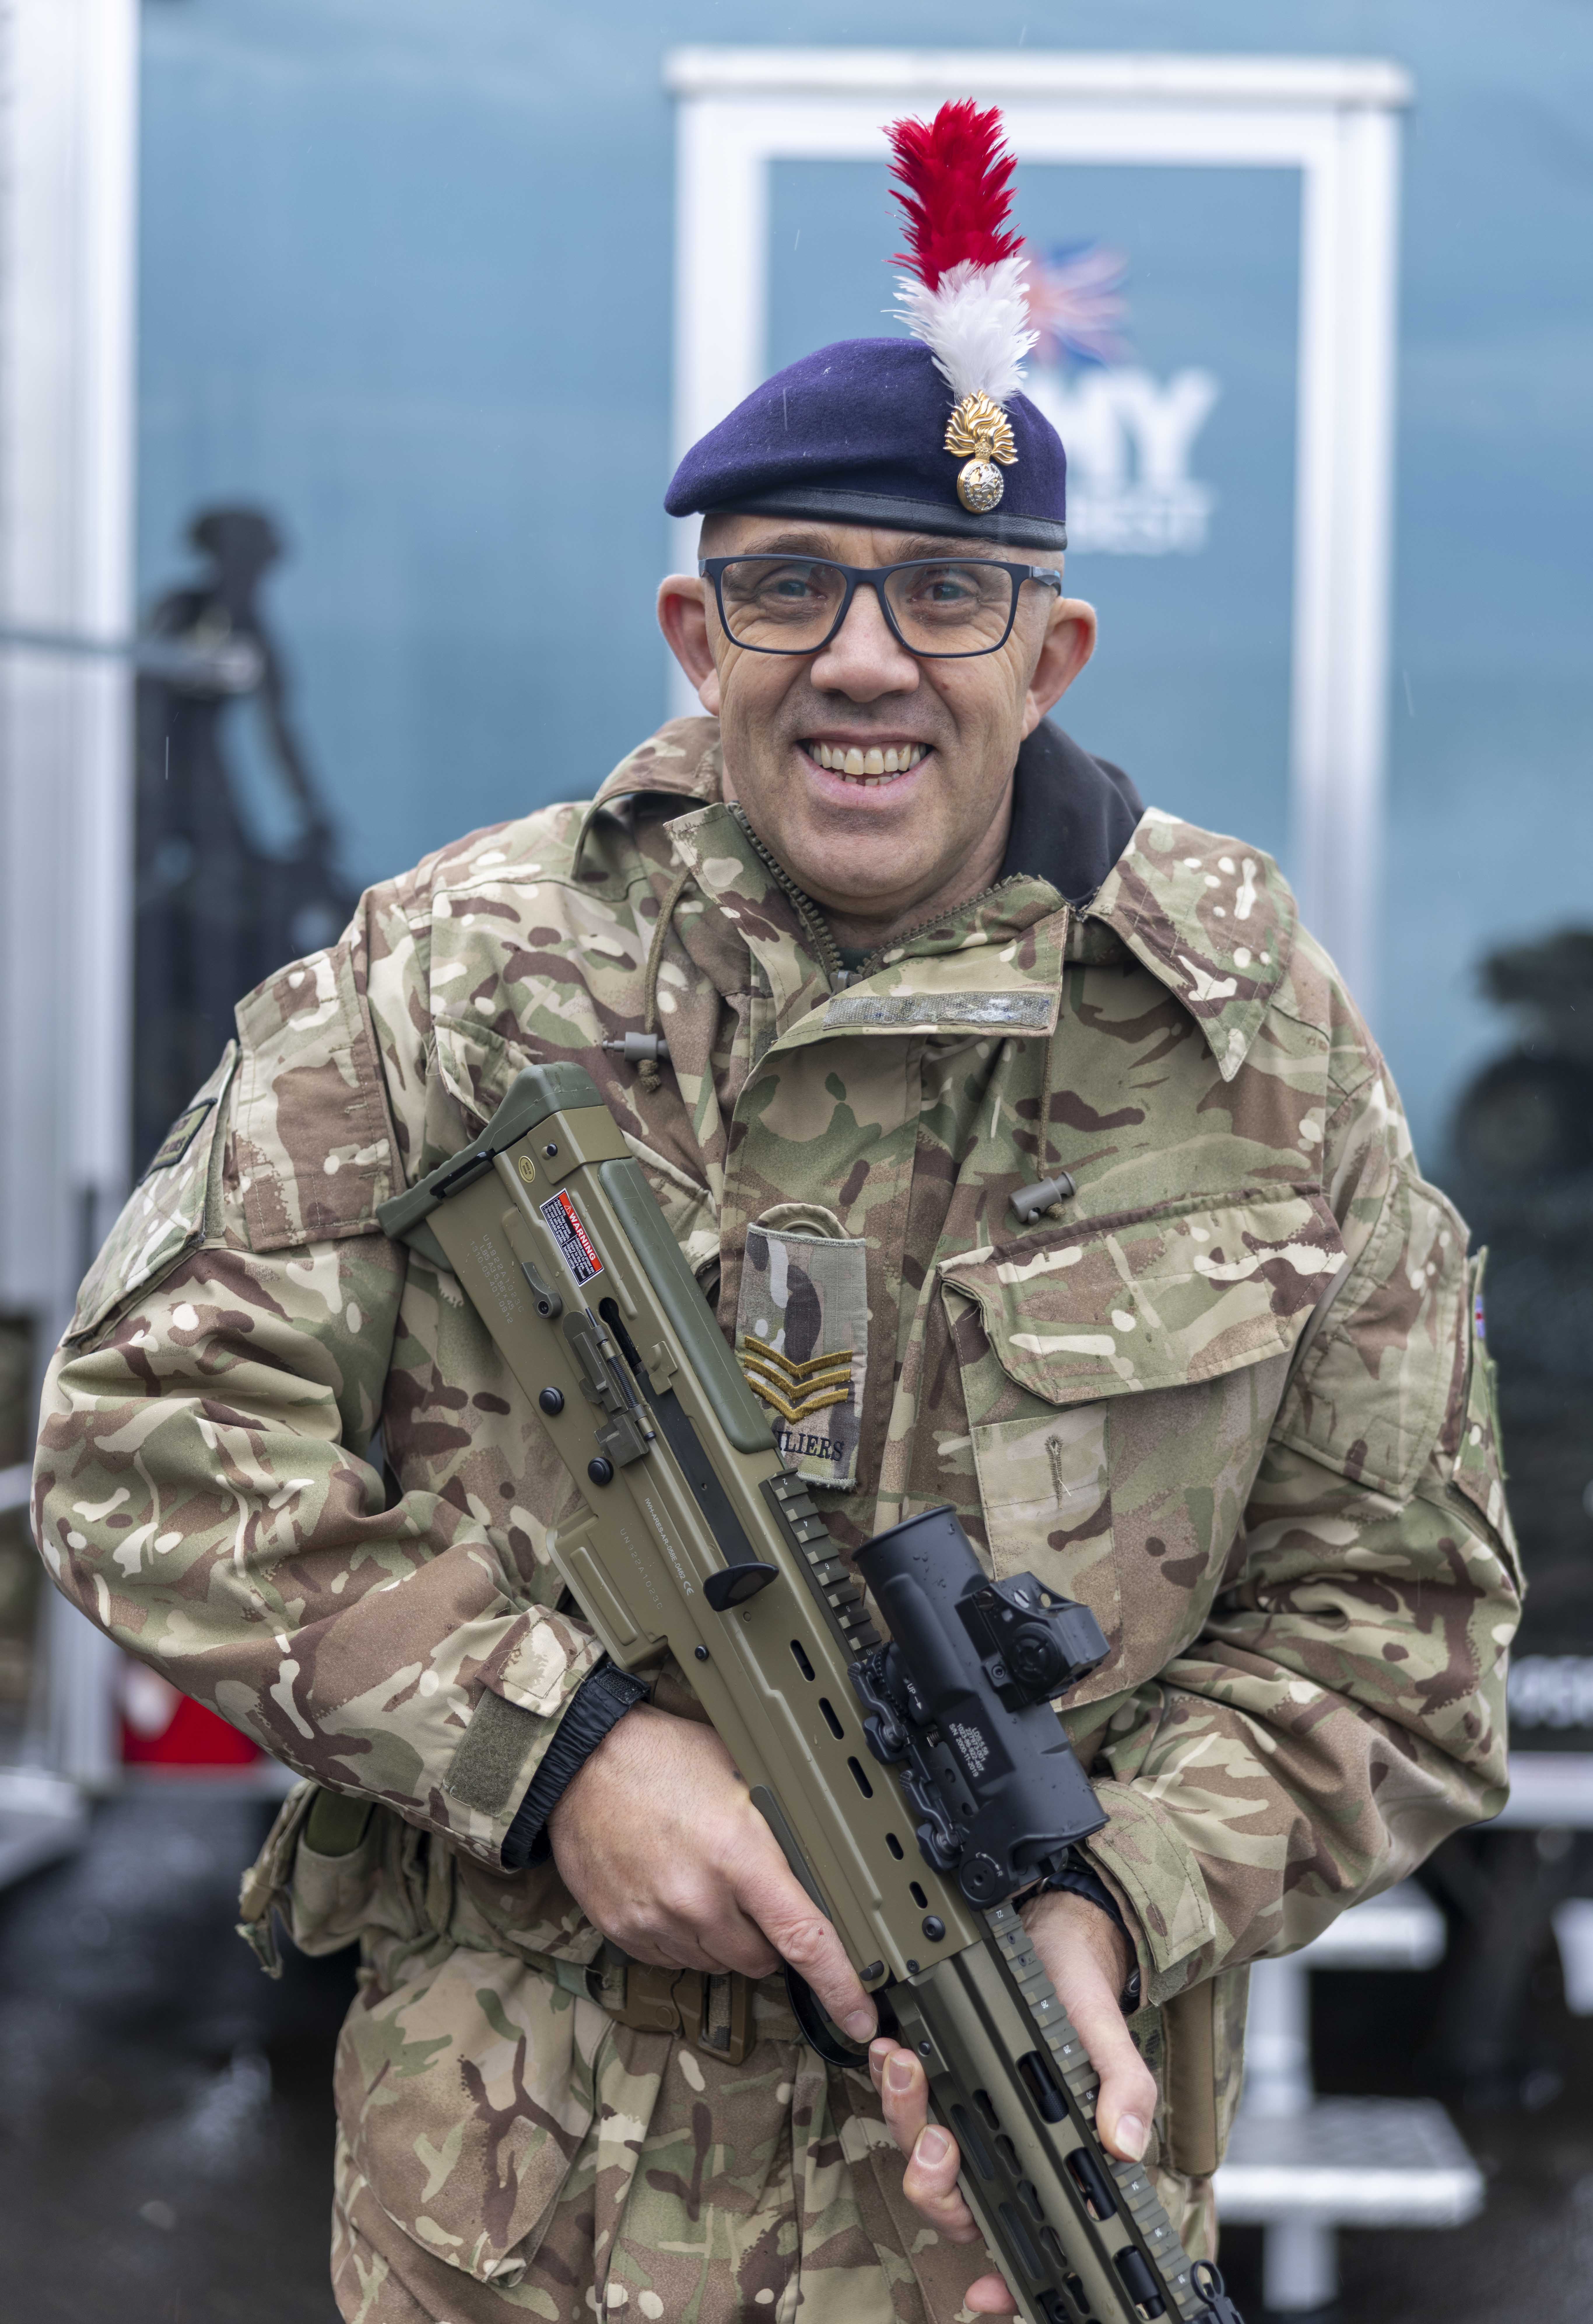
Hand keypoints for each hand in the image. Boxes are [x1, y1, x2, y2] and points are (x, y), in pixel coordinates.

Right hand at [547, 1702, 876, 2044]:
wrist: (581, 1763)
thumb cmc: (665, 1759)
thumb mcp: (740, 1776)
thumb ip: (778, 1833)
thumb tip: (818, 1874)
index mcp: (738, 1855)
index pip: (803, 1937)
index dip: (839, 1984)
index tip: (860, 2018)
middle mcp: (698, 1899)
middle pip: (760, 1960)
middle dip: (766, 1937)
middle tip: (748, 1891)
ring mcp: (656, 1921)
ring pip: (716, 1963)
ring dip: (721, 1936)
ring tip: (700, 1879)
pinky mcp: (624, 1933)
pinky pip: (673, 1959)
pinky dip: (682, 1937)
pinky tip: (670, 1891)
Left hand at [869, 1888, 1156, 2315]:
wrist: (1056, 1937)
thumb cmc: (1083, 1998)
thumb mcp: (1111, 2039)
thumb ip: (1125, 2088)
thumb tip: (1123, 2142)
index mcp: (1049, 2158)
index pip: (1027, 2240)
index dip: (1003, 2282)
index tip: (980, 2294)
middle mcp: (1002, 2147)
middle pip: (957, 2203)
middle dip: (935, 2182)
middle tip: (937, 2137)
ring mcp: (965, 2114)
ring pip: (921, 2154)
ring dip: (904, 2120)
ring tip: (905, 2071)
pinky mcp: (938, 2075)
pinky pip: (903, 2099)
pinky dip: (891, 2081)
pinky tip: (888, 2052)